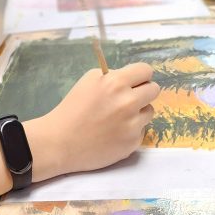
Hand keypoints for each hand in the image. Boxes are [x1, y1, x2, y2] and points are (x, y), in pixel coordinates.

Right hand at [25, 63, 159, 181]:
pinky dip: (131, 131)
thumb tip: (130, 80)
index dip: (140, 75)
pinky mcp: (133, 143)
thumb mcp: (89, 81)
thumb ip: (112, 76)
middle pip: (154, 90)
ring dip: (138, 112)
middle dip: (143, 91)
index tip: (135, 81)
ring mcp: (133, 125)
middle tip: (129, 98)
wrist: (60, 142)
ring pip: (149, 111)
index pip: (146, 71)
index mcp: (116, 83)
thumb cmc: (72, 108)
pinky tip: (114, 133)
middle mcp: (128, 103)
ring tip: (118, 118)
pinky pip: (141, 131)